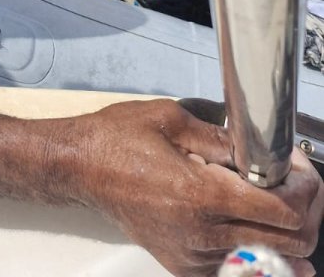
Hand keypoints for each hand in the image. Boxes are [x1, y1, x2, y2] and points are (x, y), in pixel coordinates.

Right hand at [80, 99, 322, 275]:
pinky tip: (266, 238)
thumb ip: (223, 138)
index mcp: (201, 194)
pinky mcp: (184, 266)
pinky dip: (261, 256)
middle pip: (289, 244)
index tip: (299, 170)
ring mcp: (193, 256)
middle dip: (306, 213)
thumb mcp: (172, 120)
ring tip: (281, 204)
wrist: (81, 167)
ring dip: (286, 235)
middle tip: (299, 186)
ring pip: (270, 263)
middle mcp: (201, 233)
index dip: (305, 189)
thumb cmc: (117, 139)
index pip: (283, 211)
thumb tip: (260, 150)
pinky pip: (237, 269)